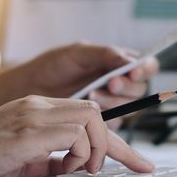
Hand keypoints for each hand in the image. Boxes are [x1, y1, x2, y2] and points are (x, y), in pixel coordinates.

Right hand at [0, 95, 153, 176]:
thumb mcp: (19, 159)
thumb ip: (48, 159)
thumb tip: (72, 169)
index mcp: (36, 108)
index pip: (87, 116)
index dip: (116, 141)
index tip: (139, 161)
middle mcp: (38, 105)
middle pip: (97, 114)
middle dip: (118, 146)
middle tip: (119, 169)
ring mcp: (33, 115)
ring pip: (92, 119)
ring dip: (96, 150)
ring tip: (79, 172)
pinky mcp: (27, 132)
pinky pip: (73, 136)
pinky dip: (79, 155)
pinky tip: (62, 170)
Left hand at [21, 43, 159, 128]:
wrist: (30, 90)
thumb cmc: (53, 67)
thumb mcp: (79, 53)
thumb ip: (107, 54)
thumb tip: (130, 62)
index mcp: (119, 63)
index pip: (146, 66)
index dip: (145, 69)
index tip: (133, 71)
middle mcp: (120, 85)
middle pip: (141, 89)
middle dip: (127, 87)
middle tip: (110, 83)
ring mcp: (112, 105)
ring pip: (130, 108)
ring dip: (114, 101)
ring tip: (92, 94)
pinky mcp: (102, 124)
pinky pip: (115, 124)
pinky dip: (105, 117)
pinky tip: (88, 109)